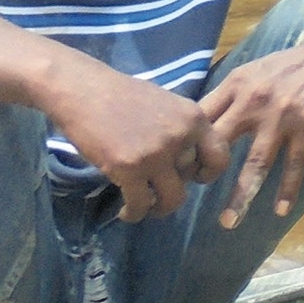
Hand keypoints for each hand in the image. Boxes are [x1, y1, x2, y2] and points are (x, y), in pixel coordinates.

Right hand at [42, 59, 229, 223]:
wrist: (83, 89)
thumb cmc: (121, 94)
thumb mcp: (166, 104)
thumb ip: (182, 128)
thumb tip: (190, 158)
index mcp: (193, 118)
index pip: (220, 156)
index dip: (210, 172)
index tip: (195, 178)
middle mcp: (180, 136)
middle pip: (191, 179)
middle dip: (176, 188)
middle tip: (160, 189)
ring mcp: (155, 153)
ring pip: (171, 199)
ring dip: (159, 209)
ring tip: (147, 208)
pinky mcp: (128, 168)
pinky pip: (141, 204)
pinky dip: (134, 213)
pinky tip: (127, 212)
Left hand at [201, 39, 303, 227]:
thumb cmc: (285, 66)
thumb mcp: (249, 72)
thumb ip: (226, 96)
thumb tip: (198, 122)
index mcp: (235, 86)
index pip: (201, 118)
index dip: (186, 143)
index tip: (178, 165)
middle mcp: (253, 103)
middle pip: (221, 144)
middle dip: (204, 172)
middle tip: (192, 195)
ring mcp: (280, 117)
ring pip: (256, 163)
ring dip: (241, 196)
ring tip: (229, 222)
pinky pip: (294, 165)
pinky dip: (287, 190)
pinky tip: (280, 210)